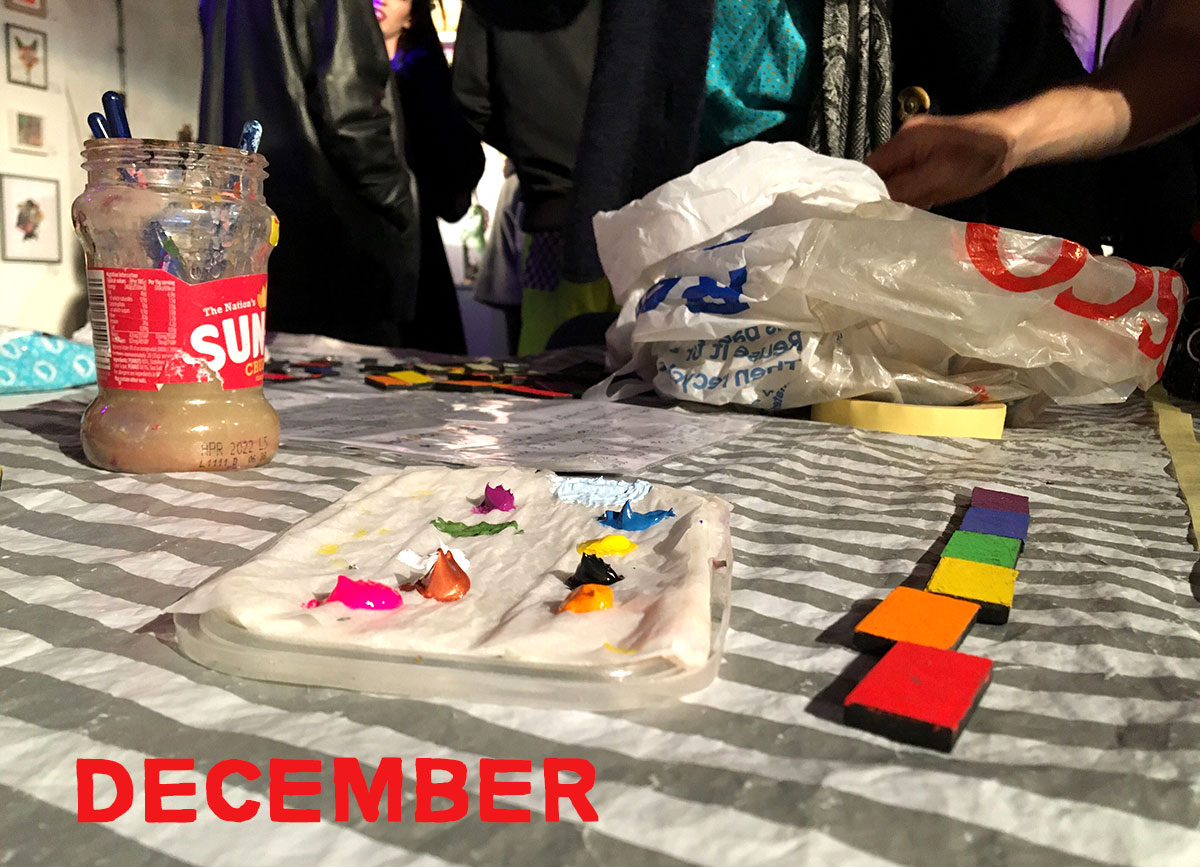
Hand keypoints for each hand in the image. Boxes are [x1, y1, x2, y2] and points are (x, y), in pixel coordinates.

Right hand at [865, 113, 1015, 208]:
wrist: (1012, 142)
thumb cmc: (978, 158)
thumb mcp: (939, 177)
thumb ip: (904, 189)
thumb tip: (871, 206)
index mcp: (904, 140)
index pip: (868, 169)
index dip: (862, 193)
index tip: (860, 218)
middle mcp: (904, 142)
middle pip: (879, 175)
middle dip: (880, 198)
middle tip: (880, 223)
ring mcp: (916, 150)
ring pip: (893, 180)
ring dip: (896, 199)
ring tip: (896, 220)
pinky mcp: (927, 159)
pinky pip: (908, 180)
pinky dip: (910, 195)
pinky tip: (915, 209)